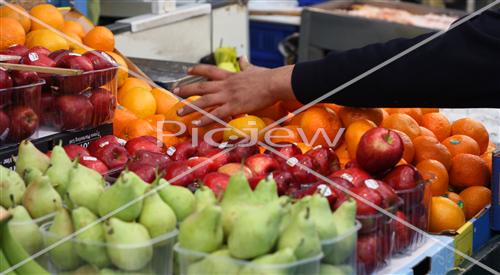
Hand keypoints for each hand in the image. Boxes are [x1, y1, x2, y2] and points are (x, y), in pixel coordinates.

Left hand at [173, 58, 295, 125]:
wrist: (273, 83)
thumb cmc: (267, 77)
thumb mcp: (253, 69)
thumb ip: (246, 65)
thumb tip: (243, 58)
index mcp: (230, 76)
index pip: (209, 70)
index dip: (197, 70)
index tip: (187, 71)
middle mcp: (225, 85)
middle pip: (200, 87)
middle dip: (186, 89)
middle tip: (175, 92)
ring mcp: (228, 96)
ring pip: (204, 101)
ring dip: (190, 107)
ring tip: (179, 111)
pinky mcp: (233, 106)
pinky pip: (215, 114)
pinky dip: (205, 119)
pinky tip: (196, 123)